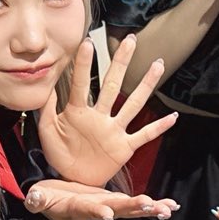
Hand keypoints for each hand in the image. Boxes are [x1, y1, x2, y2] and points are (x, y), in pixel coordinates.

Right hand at [23, 179, 177, 219]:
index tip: (108, 216)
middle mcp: (98, 209)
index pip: (88, 209)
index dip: (97, 211)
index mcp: (78, 208)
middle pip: (117, 209)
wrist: (57, 207)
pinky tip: (172, 206)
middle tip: (151, 206)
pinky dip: (156, 204)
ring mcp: (109, 207)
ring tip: (168, 209)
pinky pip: (138, 205)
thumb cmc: (48, 201)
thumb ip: (37, 200)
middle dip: (133, 207)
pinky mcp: (116, 203)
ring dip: (150, 209)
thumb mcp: (39, 200)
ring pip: (132, 209)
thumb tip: (34, 198)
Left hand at [36, 35, 177, 187]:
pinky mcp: (124, 147)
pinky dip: (158, 128)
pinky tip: (172, 117)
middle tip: (130, 40)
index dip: (84, 65)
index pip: (81, 84)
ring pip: (133, 104)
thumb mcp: (47, 131)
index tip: (88, 42)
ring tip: (158, 65)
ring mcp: (114, 130)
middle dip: (121, 62)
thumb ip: (47, 108)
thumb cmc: (60, 154)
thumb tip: (46, 85)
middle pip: (113, 85)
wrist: (73, 179)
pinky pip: (144, 135)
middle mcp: (99, 116)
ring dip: (146, 85)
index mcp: (78, 112)